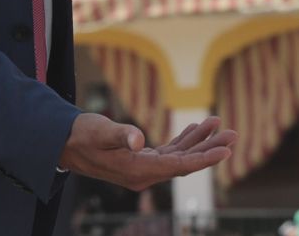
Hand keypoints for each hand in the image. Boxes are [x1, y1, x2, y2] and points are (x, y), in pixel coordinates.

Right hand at [58, 113, 235, 191]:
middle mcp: (143, 175)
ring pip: (179, 156)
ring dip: (199, 141)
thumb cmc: (82, 136)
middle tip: (233, 133)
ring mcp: (142, 169)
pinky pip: (169, 152)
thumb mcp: (101, 131)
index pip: (180, 166)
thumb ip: (122, 135)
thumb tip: (140, 141)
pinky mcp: (140, 160)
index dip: (205, 158)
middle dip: (210, 148)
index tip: (227, 149)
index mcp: (137, 172)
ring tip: (219, 123)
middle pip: (185, 163)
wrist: (64, 143)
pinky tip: (197, 129)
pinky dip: (184, 140)